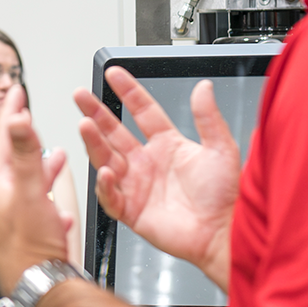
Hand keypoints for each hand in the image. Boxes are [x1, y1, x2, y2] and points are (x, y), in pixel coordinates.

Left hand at [0, 86, 72, 293]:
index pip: (1, 139)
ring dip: (39, 165)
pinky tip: (59, 202)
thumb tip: (16, 118)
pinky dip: (49, 196)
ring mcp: (12, 217)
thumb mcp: (28, 191)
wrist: (38, 285)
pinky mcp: (26, 233)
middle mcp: (0, 200)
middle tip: (28, 115)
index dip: (11, 112)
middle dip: (23, 136)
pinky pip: (38, 208)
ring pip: (26, 183)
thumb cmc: (30, 244)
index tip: (15, 92)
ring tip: (54, 153)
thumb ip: (23, 153)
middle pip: (11, 158)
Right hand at [73, 68, 238, 288]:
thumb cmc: (226, 196)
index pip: (142, 112)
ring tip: (85, 125)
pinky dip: (105, 185)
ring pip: (106, 158)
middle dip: (96, 113)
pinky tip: (107, 173)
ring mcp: (137, 185)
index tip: (114, 74)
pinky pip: (110, 195)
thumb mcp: (221, 149)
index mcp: (168, 145)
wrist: (224, 231)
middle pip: (114, 132)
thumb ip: (208, 118)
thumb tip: (203, 87)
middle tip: (81, 96)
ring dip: (94, 142)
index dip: (128, 92)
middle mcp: (147, 163)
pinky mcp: (131, 210)